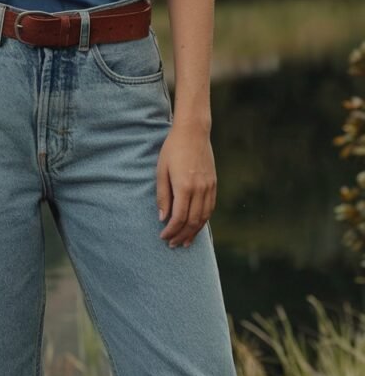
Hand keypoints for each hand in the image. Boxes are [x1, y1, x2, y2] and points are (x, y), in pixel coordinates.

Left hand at [157, 123, 216, 247]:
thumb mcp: (161, 170)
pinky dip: (203, 220)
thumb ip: (163, 195)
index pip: (179, 217)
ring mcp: (209, 187)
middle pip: (193, 221)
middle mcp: (199, 189)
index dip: (171, 230)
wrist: (193, 132)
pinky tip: (196, 226)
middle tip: (172, 244)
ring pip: (204, 217)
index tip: (163, 236)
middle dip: (182, 235)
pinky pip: (210, 208)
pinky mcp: (214, 184)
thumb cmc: (172, 149)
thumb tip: (163, 218)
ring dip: (194, 232)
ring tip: (185, 242)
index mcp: (184, 186)